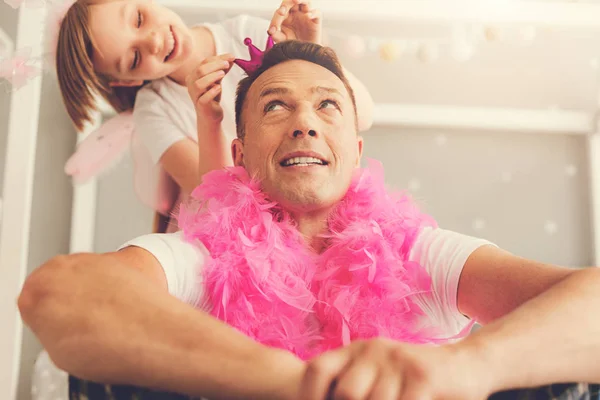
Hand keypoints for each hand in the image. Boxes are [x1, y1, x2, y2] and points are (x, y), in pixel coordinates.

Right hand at [186, 53, 234, 127]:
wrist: (210, 116)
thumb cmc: (212, 97)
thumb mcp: (218, 81)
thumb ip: (223, 69)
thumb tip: (232, 57)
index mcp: (194, 75)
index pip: (204, 62)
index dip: (218, 58)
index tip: (232, 56)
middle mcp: (191, 84)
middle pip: (200, 70)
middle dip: (215, 65)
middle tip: (227, 64)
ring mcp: (195, 96)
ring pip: (199, 83)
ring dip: (212, 77)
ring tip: (223, 74)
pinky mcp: (201, 106)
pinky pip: (204, 98)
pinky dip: (211, 92)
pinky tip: (219, 88)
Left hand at [268, 0, 321, 44]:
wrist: (306, 53)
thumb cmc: (294, 44)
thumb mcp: (283, 41)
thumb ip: (276, 36)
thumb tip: (270, 32)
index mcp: (285, 16)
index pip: (279, 12)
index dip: (276, 19)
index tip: (273, 29)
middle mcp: (295, 13)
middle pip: (290, 2)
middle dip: (286, 4)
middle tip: (282, 11)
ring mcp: (306, 14)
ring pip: (305, 1)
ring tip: (296, 0)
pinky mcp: (315, 20)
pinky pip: (317, 12)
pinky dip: (313, 13)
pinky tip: (309, 16)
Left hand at [296, 339, 490, 399]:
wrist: (466, 364)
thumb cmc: (415, 381)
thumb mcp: (379, 376)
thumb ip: (356, 387)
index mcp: (356, 350)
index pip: (317, 370)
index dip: (308, 396)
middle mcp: (373, 349)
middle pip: (345, 393)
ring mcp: (398, 361)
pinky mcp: (422, 376)